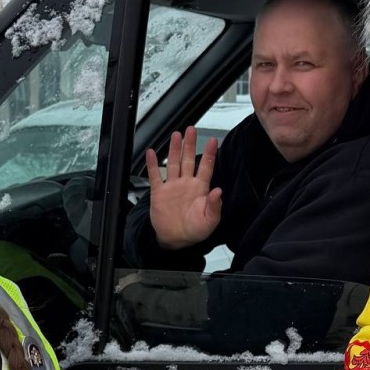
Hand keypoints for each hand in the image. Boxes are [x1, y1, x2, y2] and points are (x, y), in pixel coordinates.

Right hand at [144, 126, 222, 251]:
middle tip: (191, 130)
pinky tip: (151, 153)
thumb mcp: (209, 220)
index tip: (212, 140)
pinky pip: (155, 175)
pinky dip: (153, 164)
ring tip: (176, 135)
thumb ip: (214, 206)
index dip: (210, 154)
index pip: (206, 167)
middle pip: (189, 159)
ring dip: (174, 149)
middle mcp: (186, 184)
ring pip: (174, 163)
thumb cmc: (195, 230)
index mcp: (200, 189)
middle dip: (190, 144)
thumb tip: (218, 192)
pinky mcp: (159, 192)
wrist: (176, 239)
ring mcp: (172, 186)